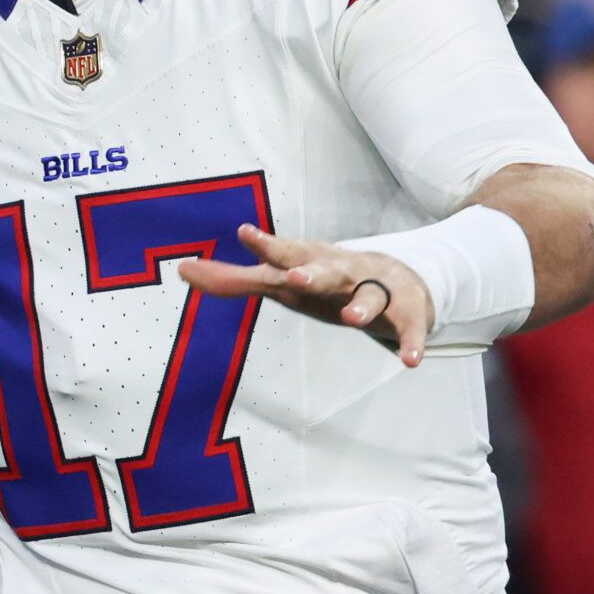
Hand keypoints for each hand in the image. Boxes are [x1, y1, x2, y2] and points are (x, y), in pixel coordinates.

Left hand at [179, 226, 435, 366]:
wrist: (399, 275)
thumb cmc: (324, 278)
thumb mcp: (281, 279)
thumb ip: (234, 279)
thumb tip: (183, 271)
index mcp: (312, 263)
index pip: (285, 253)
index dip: (267, 245)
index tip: (245, 233)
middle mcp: (343, 272)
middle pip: (327, 269)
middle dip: (312, 272)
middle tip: (295, 277)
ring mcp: (376, 290)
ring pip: (370, 296)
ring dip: (361, 304)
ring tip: (350, 317)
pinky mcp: (406, 312)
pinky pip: (409, 328)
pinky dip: (410, 342)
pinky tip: (408, 360)